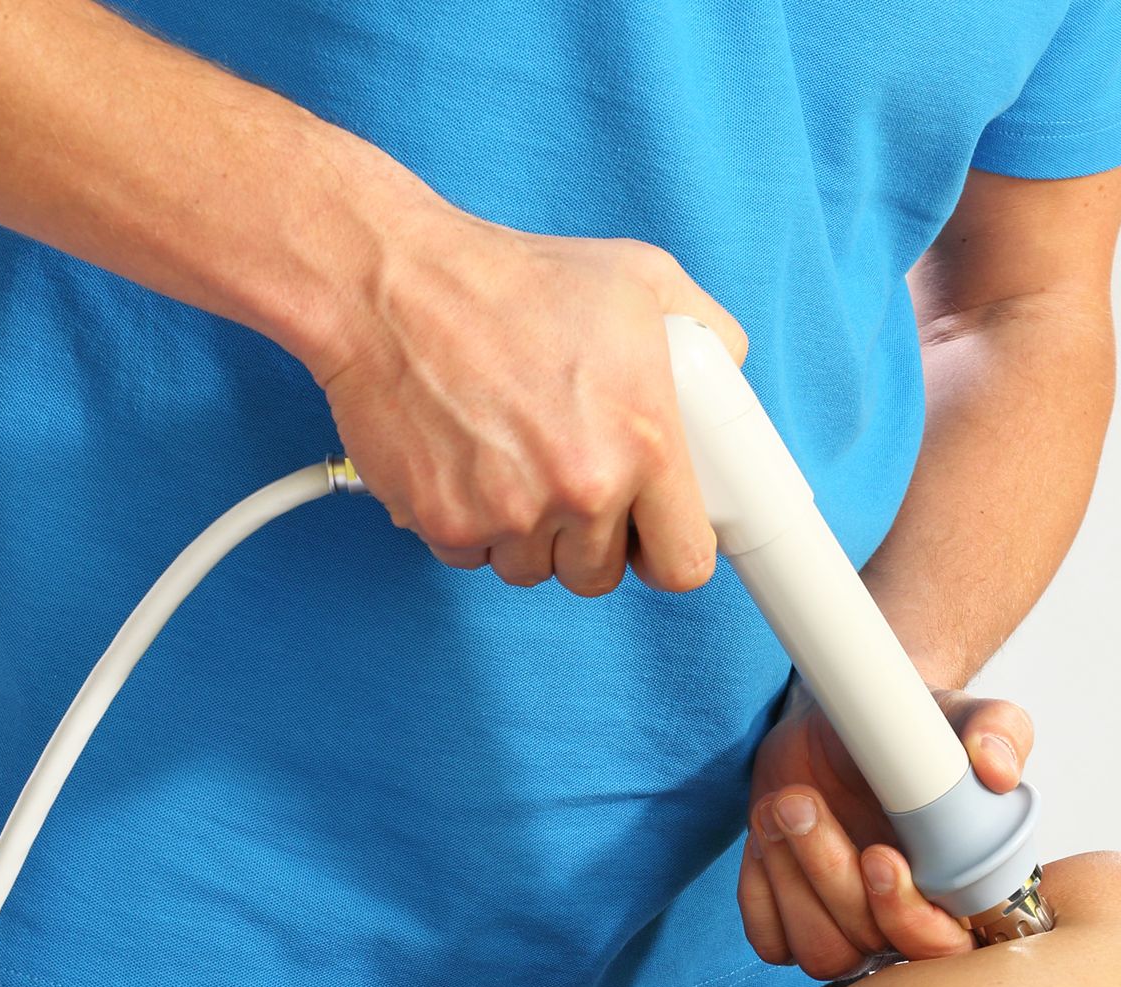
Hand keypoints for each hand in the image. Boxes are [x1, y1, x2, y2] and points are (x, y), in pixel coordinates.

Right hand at [313, 210, 747, 596]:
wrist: (394, 284)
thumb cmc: (515, 279)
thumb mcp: (643, 279)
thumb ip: (707, 332)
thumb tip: (727, 374)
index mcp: (645, 442)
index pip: (685, 564)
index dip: (669, 552)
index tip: (653, 534)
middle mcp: (583, 489)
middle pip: (602, 574)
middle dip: (592, 537)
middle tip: (571, 476)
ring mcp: (511, 513)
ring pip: (536, 570)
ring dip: (531, 534)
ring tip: (516, 459)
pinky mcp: (446, 523)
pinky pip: (474, 557)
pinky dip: (473, 524)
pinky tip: (471, 461)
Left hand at [739, 685, 1035, 977]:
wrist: (845, 721)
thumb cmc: (913, 728)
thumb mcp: (959, 714)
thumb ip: (998, 729)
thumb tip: (999, 769)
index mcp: (962, 890)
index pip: (946, 950)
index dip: (911, 919)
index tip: (880, 856)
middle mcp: (908, 920)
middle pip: (872, 945)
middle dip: (833, 879)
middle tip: (806, 806)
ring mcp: (849, 927)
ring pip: (819, 951)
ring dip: (791, 878)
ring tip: (783, 803)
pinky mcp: (794, 921)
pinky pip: (770, 939)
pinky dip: (760, 887)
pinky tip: (767, 829)